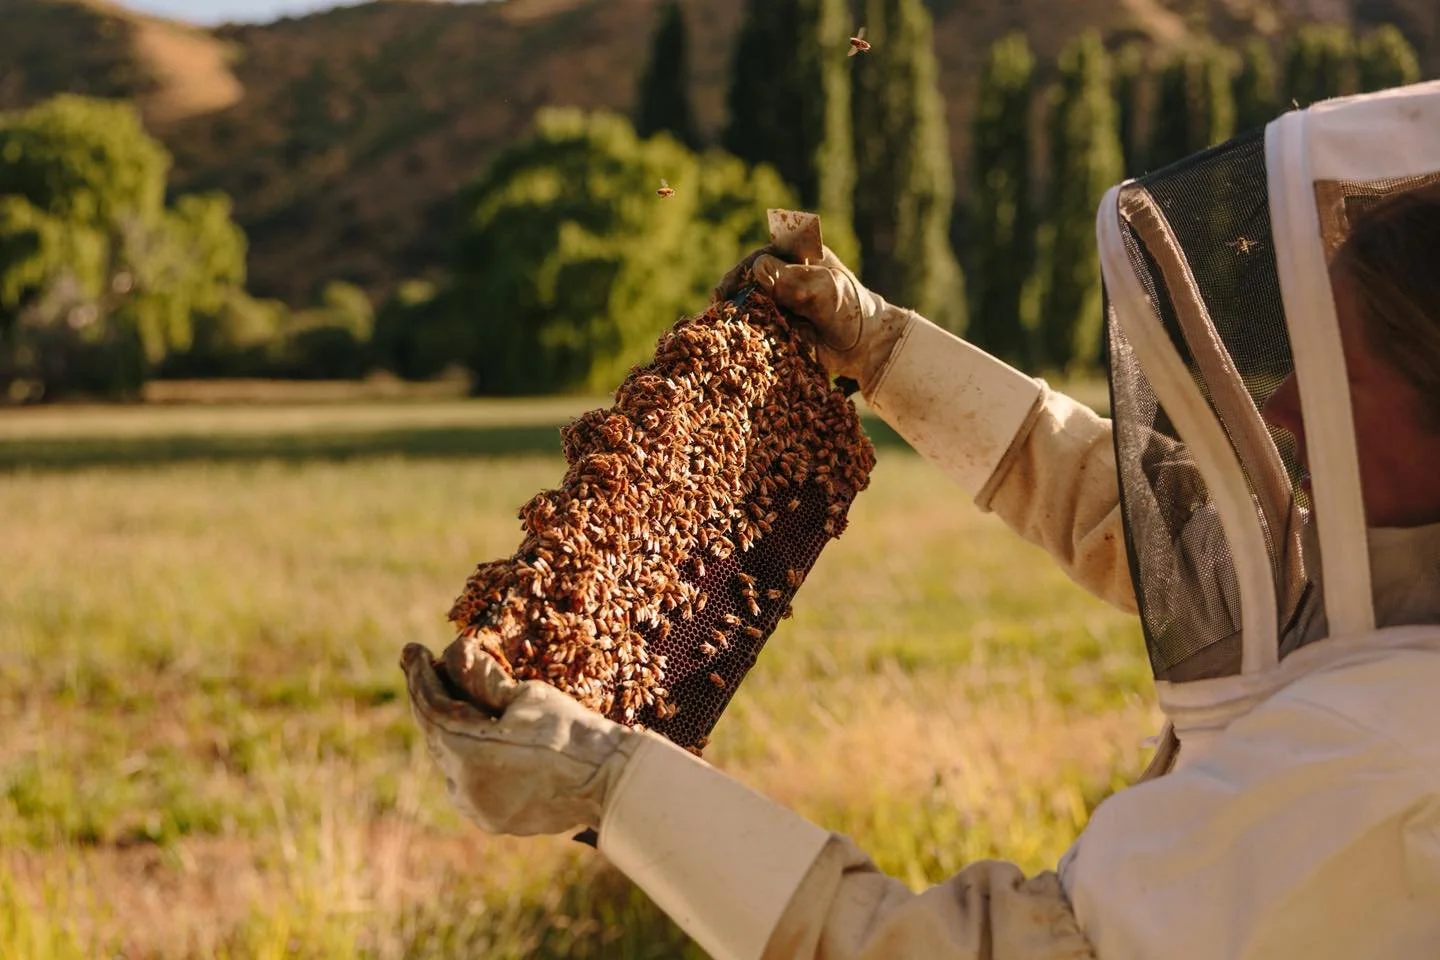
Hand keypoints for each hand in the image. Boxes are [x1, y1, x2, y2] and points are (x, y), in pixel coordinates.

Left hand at [401, 638, 644, 836]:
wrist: (608, 780)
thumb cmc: (570, 730)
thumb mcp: (526, 695)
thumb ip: (481, 677)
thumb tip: (451, 649)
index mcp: (468, 752)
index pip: (430, 707)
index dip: (419, 676)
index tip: (412, 650)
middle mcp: (464, 786)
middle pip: (437, 734)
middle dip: (434, 700)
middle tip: (431, 667)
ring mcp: (477, 809)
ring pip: (450, 761)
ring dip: (451, 731)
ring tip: (460, 701)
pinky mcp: (493, 820)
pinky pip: (468, 783)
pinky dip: (468, 758)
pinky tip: (481, 738)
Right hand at [713, 245, 913, 391]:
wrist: (865, 346)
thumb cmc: (851, 310)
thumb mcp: (824, 290)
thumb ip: (792, 280)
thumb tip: (757, 269)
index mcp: (801, 254)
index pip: (766, 254)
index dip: (745, 267)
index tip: (733, 282)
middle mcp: (788, 272)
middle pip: (751, 275)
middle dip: (733, 287)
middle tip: (719, 300)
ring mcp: (783, 297)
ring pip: (750, 297)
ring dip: (735, 307)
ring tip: (719, 316)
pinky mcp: (780, 320)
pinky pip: (757, 319)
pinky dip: (744, 325)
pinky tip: (731, 332)